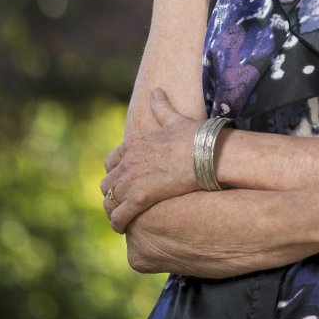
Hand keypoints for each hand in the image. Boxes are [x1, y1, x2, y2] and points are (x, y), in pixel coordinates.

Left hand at [101, 89, 205, 233]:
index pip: (111, 162)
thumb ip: (161, 107)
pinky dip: (118, 223)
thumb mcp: (175, 119)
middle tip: (121, 204)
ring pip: (110, 201)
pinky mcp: (141, 197)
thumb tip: (155, 90)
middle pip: (108, 183)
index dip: (115, 174)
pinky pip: (119, 215)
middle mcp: (128, 160)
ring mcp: (133, 179)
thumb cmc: (197, 136)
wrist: (210, 153)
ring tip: (120, 219)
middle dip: (113, 194)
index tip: (122, 183)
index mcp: (134, 142)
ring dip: (113, 210)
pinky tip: (123, 228)